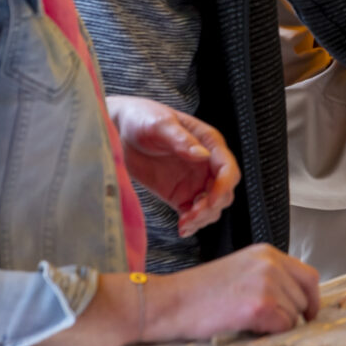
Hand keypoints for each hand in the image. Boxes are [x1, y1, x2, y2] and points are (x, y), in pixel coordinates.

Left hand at [105, 97, 238, 236]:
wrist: (118, 131)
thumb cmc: (143, 118)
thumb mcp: (161, 124)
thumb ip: (181, 139)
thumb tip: (202, 155)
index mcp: (208, 143)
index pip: (227, 168)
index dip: (223, 186)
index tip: (209, 200)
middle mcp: (205, 164)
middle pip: (224, 191)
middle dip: (212, 206)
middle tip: (191, 215)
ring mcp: (193, 181)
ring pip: (212, 206)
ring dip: (203, 217)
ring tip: (184, 223)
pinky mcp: (178, 194)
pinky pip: (193, 213)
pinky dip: (192, 223)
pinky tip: (182, 228)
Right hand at [143, 245, 320, 339]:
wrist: (168, 302)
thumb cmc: (197, 293)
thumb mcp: (239, 272)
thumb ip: (267, 278)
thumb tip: (294, 300)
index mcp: (267, 253)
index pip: (308, 276)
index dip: (310, 298)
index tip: (308, 314)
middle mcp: (271, 264)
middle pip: (304, 297)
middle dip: (291, 314)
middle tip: (264, 323)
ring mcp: (267, 283)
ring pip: (294, 314)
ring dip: (276, 325)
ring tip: (245, 321)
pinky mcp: (261, 306)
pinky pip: (283, 327)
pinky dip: (269, 333)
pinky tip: (245, 327)